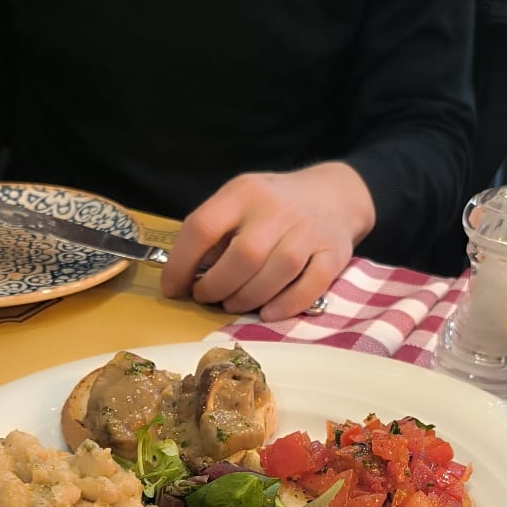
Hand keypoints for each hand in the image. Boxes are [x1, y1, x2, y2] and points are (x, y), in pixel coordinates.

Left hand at [160, 162, 375, 321]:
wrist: (333, 195)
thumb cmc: (273, 206)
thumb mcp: (239, 202)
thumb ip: (215, 232)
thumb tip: (185, 274)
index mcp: (244, 193)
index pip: (203, 226)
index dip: (181, 263)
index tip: (173, 288)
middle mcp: (277, 210)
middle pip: (244, 255)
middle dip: (217, 286)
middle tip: (206, 297)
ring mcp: (309, 232)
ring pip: (277, 271)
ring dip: (248, 298)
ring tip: (233, 304)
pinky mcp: (334, 254)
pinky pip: (311, 285)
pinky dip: (287, 304)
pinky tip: (268, 313)